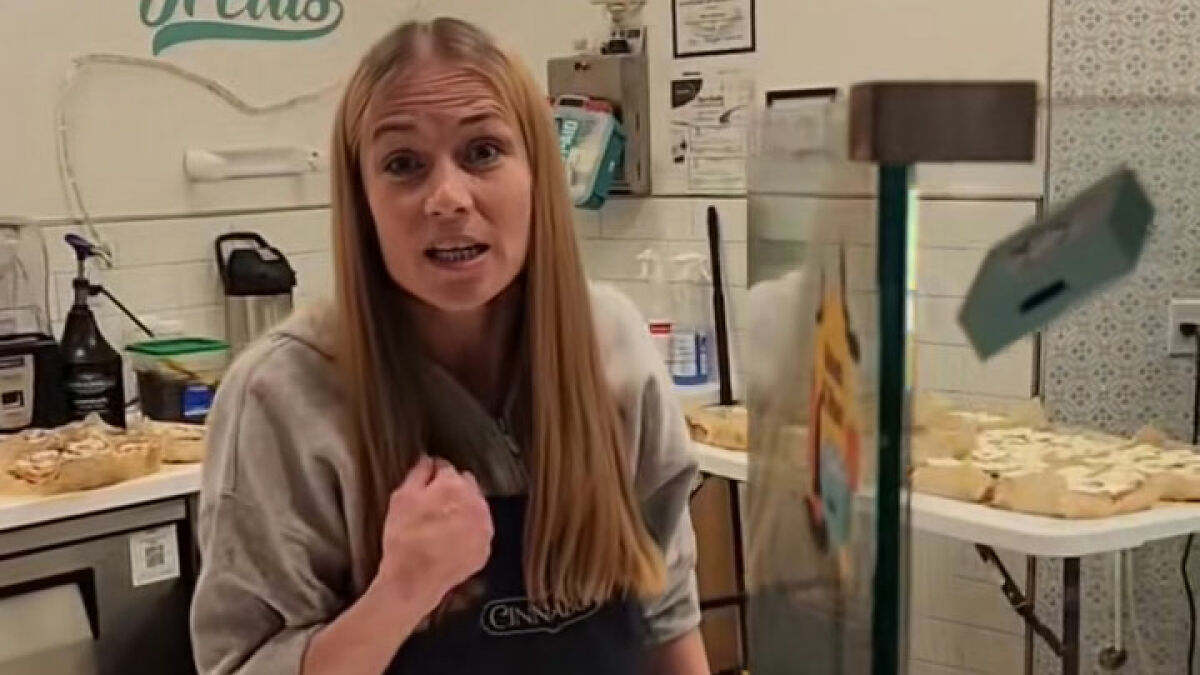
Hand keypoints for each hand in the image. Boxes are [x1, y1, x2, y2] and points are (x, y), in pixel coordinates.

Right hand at [374, 456, 493, 611]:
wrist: (414, 580)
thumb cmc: (405, 540)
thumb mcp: (401, 499)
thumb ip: (418, 473)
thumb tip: (427, 461)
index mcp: (454, 486)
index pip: (447, 467)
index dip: (434, 475)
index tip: (427, 483)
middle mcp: (475, 503)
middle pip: (466, 485)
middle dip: (452, 491)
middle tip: (432, 506)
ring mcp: (483, 526)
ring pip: (475, 507)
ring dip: (463, 511)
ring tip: (440, 527)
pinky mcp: (485, 547)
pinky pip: (478, 531)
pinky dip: (468, 533)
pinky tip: (450, 541)